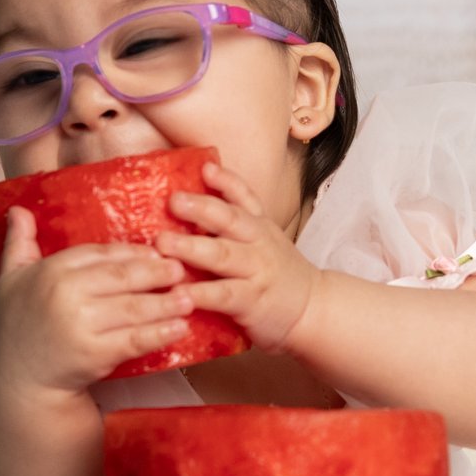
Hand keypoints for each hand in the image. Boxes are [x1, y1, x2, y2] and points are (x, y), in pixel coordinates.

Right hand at [0, 206, 194, 397]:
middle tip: (180, 268)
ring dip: (165, 302)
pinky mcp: (96, 353)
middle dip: (156, 272)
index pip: (100, 254)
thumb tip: (18, 209)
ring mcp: (82, 325)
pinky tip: (179, 328)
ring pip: (133, 308)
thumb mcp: (11, 279)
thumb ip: (19, 242)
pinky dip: (159, 333)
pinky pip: (134, 340)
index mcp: (52, 271)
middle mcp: (66, 294)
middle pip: (122, 277)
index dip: (132, 252)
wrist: (23, 378)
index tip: (157, 250)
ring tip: (189, 297)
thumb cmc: (20, 324)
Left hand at [155, 162, 324, 351]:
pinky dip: (201, 293)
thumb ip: (234, 222)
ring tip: (163, 242)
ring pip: (223, 255)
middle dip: (200, 208)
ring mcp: (255, 271)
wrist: (313, 308)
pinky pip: (224, 294)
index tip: (205, 167)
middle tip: (173, 200)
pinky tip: (179, 291)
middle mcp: (258, 243)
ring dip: (191, 247)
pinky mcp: (251, 301)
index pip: (244, 197)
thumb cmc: (277, 273)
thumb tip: (191, 200)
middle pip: (230, 219)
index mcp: (258, 226)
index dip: (226, 180)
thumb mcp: (264, 239)